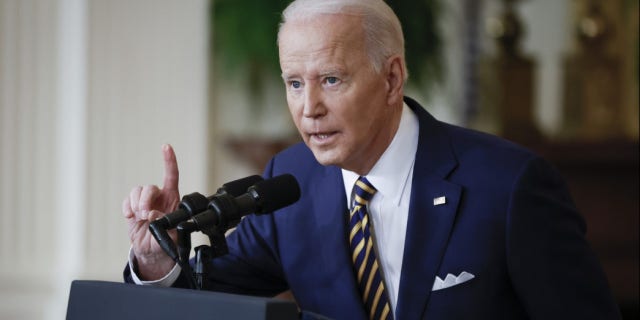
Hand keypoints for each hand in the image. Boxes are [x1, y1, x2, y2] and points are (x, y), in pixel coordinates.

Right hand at [123, 144, 180, 279]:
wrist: (151, 250)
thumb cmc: (165, 240)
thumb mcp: (171, 235)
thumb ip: (164, 225)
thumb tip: (153, 215)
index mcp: (172, 198)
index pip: (171, 175)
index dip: (169, 160)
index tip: (166, 147)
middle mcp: (158, 196)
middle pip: (149, 187)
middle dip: (146, 200)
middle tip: (146, 215)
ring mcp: (144, 201)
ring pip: (137, 191)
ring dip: (137, 204)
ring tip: (139, 217)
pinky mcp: (132, 207)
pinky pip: (127, 200)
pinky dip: (127, 208)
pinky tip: (131, 217)